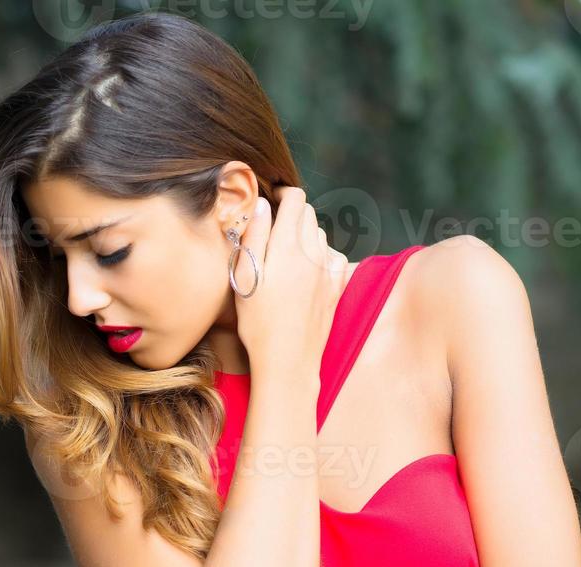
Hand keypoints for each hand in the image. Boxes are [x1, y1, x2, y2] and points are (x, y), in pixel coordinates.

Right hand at [232, 187, 350, 379]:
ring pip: (320, 234)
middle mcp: (313, 253)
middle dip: (292, 213)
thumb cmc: (258, 322)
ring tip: (284, 252)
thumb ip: (254, 237)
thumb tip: (262, 206)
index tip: (271, 198)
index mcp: (288, 247)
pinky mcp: (336, 286)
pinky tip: (305, 270)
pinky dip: (320, 254)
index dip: (283, 193)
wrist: (288, 359)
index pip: (295, 200)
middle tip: (272, 228)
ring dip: (304, 234)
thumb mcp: (244, 278)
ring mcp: (329, 269)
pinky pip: (332, 255)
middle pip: (309, 214)